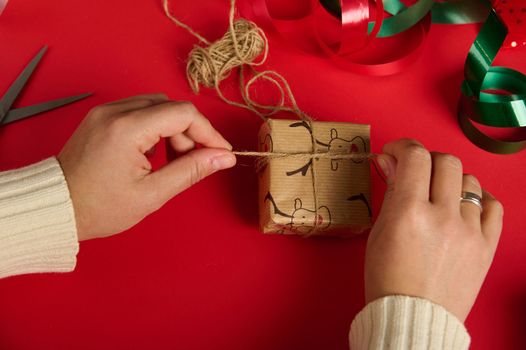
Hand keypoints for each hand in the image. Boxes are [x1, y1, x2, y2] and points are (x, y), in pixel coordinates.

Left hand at [58, 94, 235, 240]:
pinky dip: (154, 128)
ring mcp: (105, 111)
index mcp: (128, 128)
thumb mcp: (152, 194)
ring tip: (169, 160)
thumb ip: (191, 170)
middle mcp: (115, 111)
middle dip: (190, 132)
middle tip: (191, 162)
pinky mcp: (100, 117)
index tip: (220, 153)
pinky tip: (151, 153)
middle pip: (171, 107)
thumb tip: (224, 157)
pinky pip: (138, 111)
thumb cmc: (100, 207)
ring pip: (156, 106)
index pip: (183, 114)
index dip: (208, 132)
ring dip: (172, 129)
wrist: (56, 208)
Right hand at [366, 139, 502, 321]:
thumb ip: (391, 192)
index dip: (403, 146)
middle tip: (416, 173)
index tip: (396, 152)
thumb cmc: (388, 279)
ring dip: (451, 180)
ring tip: (439, 194)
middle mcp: (443, 217)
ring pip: (470, 181)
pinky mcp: (487, 246)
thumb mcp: (379, 232)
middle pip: (446, 162)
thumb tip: (391, 161)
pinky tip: (465, 205)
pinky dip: (479, 198)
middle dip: (426, 160)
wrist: (413, 317)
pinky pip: (494, 206)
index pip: (415, 157)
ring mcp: (469, 232)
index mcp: (409, 214)